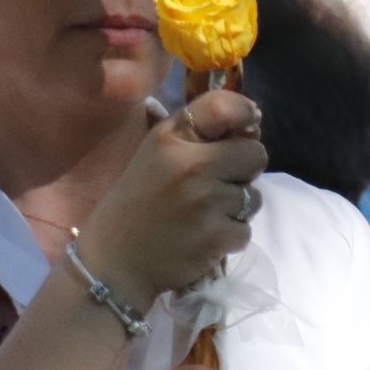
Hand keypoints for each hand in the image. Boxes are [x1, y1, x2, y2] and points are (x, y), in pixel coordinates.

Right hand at [75, 89, 265, 309]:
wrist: (114, 262)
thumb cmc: (136, 203)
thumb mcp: (155, 155)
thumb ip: (197, 137)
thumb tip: (253, 128)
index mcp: (171, 139)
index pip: (223, 107)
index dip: (245, 113)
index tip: (250, 126)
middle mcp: (191, 165)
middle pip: (255, 153)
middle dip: (245, 169)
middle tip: (219, 183)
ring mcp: (206, 202)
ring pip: (254, 196)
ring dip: (237, 208)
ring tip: (205, 215)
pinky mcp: (216, 236)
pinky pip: (245, 230)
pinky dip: (229, 237)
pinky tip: (203, 238)